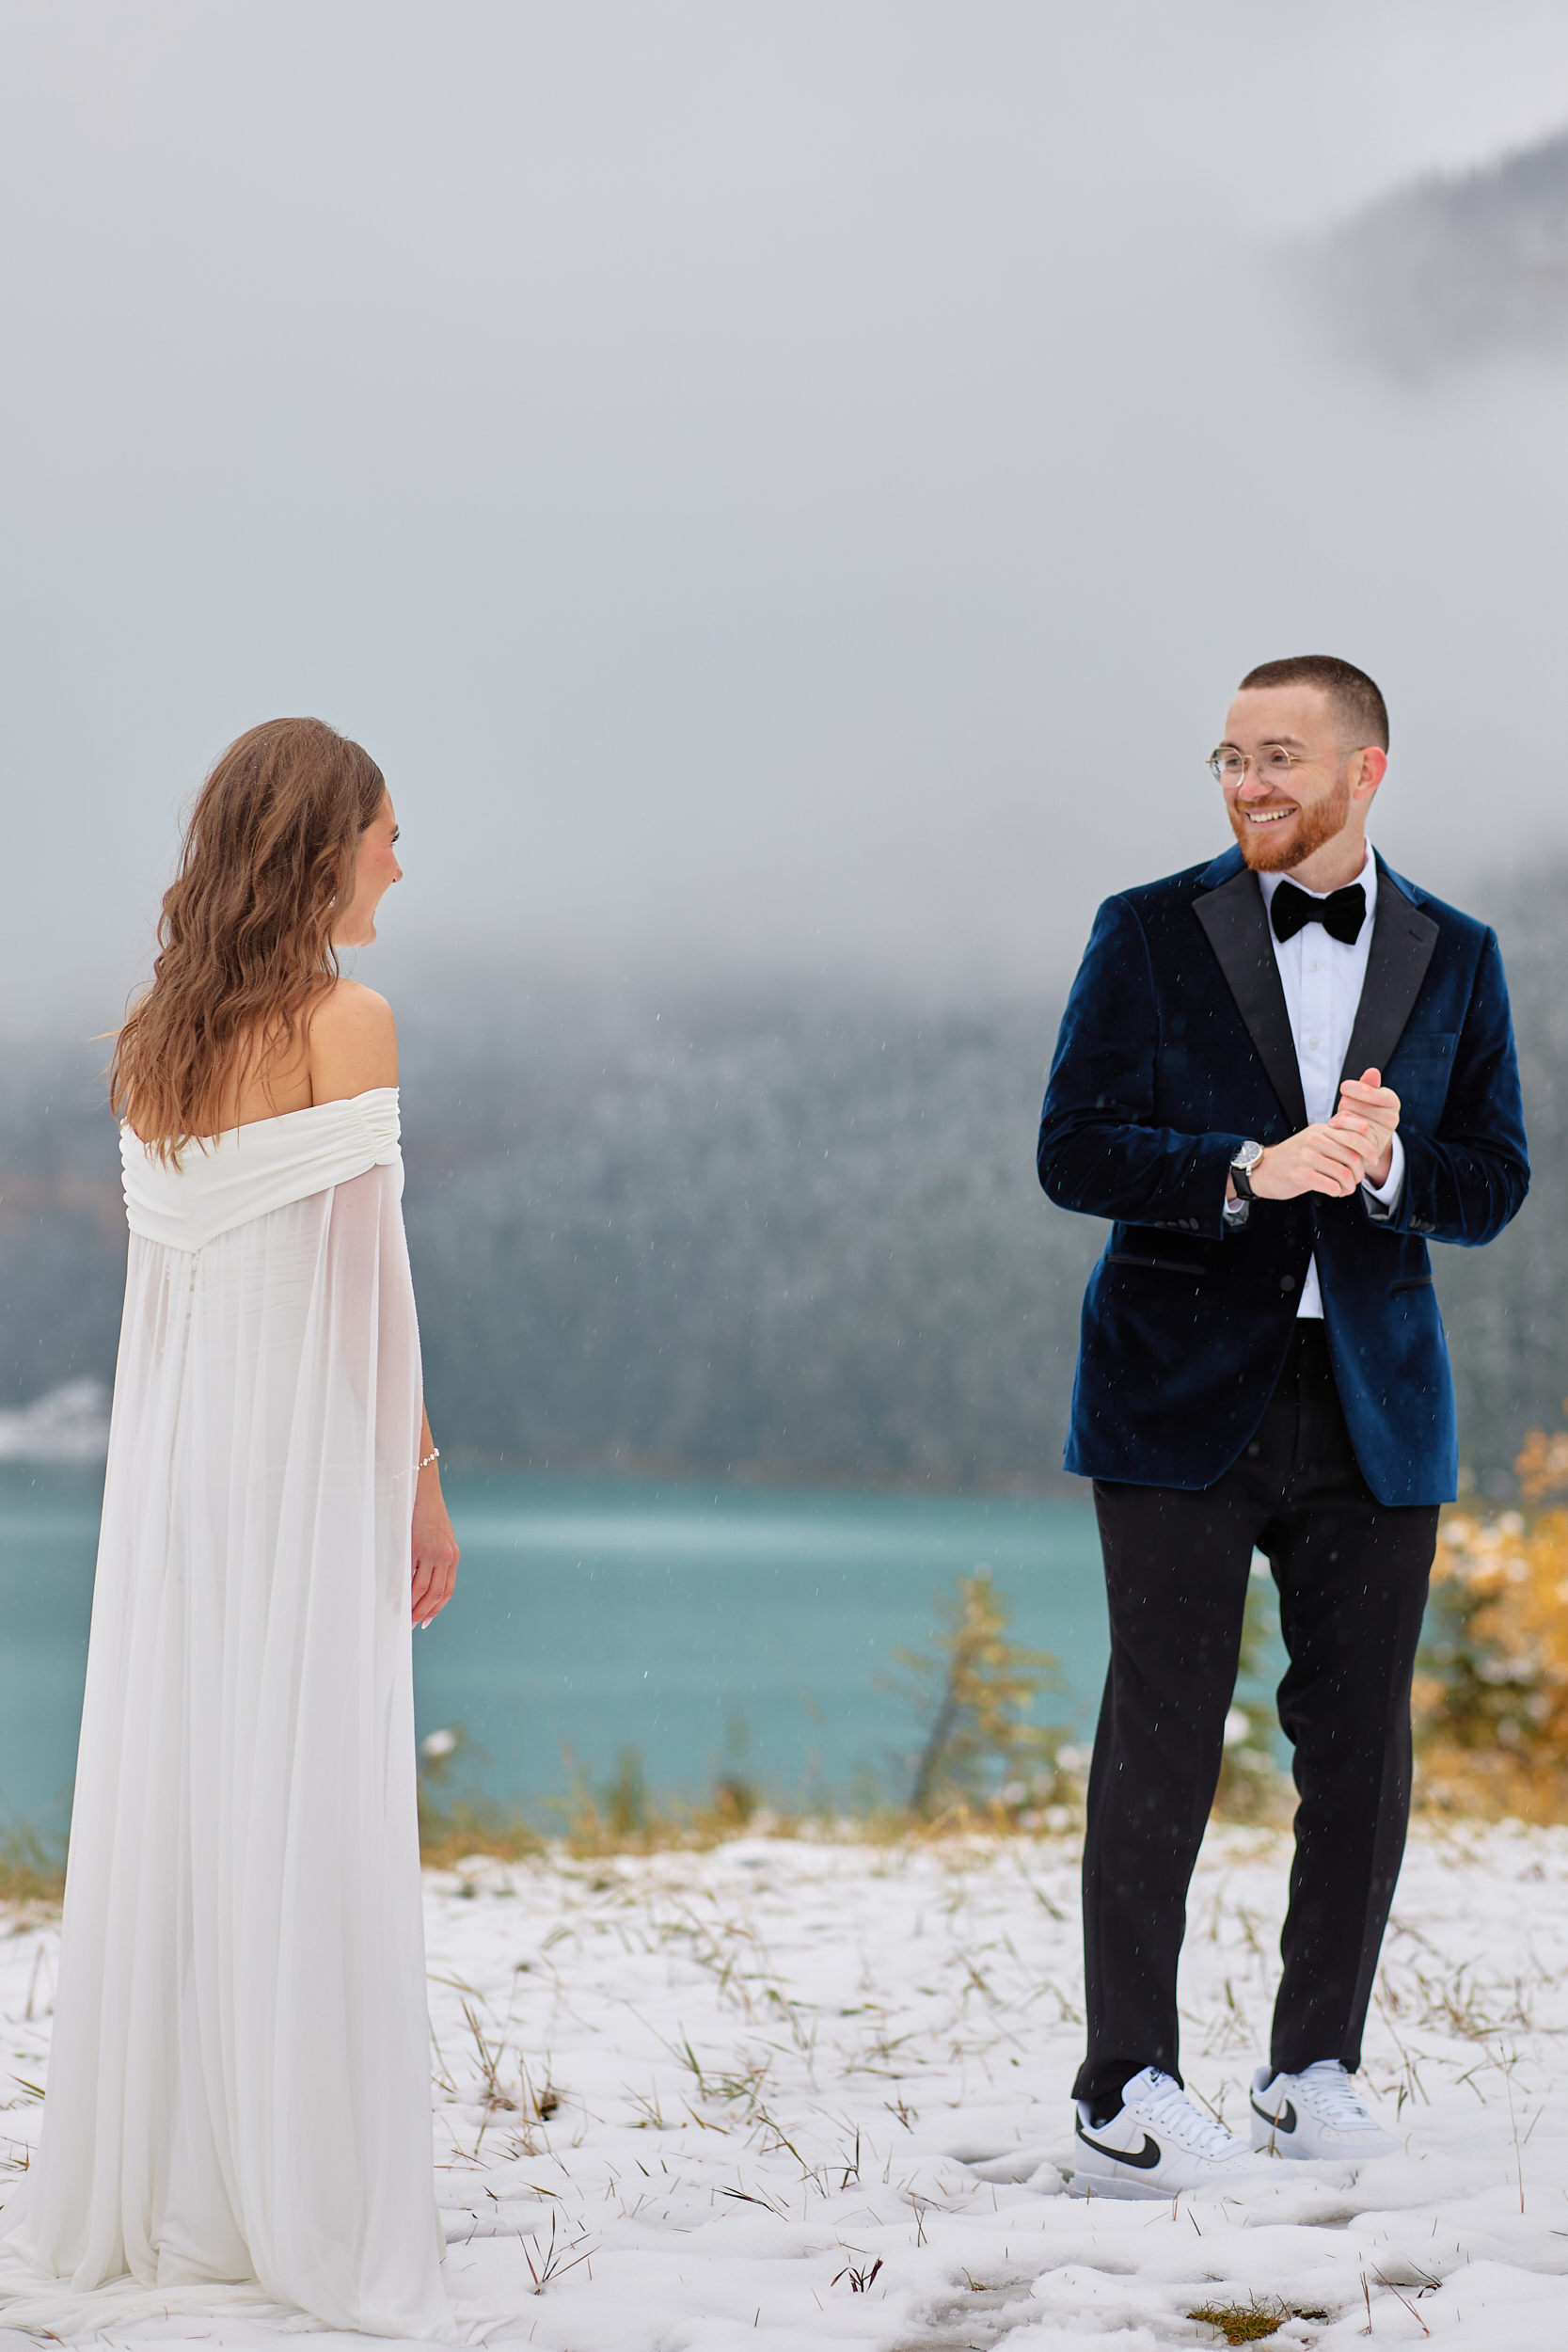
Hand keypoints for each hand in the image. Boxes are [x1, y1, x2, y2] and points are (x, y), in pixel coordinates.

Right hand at [411, 1465, 458, 1626]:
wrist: (422, 1489)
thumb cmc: (426, 1514)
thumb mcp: (438, 1538)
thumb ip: (435, 1558)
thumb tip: (423, 1579)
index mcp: (453, 1556)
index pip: (447, 1591)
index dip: (437, 1609)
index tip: (427, 1621)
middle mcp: (445, 1556)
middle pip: (435, 1594)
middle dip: (422, 1613)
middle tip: (410, 1625)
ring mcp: (430, 1552)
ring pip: (421, 1589)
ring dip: (410, 1606)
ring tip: (400, 1616)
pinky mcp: (414, 1546)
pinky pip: (406, 1575)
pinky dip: (398, 1590)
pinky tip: (392, 1598)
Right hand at [1249, 1120, 1373, 1200]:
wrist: (1263, 1170)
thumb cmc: (1292, 1158)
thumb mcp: (1312, 1140)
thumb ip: (1334, 1140)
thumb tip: (1364, 1150)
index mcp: (1320, 1129)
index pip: (1355, 1133)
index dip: (1370, 1148)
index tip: (1373, 1160)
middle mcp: (1314, 1140)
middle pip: (1353, 1156)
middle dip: (1360, 1173)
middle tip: (1356, 1181)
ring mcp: (1306, 1157)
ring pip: (1344, 1173)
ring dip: (1349, 1186)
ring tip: (1345, 1189)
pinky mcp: (1300, 1175)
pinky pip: (1331, 1186)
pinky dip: (1338, 1192)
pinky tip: (1333, 1192)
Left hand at [1334, 1067, 1399, 1187]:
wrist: (1366, 1146)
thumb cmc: (1361, 1114)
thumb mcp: (1364, 1098)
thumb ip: (1367, 1085)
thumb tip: (1372, 1071)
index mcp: (1391, 1100)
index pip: (1365, 1090)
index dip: (1349, 1088)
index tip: (1343, 1089)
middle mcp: (1391, 1118)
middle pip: (1352, 1103)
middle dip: (1343, 1104)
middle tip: (1342, 1109)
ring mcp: (1381, 1135)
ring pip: (1348, 1119)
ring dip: (1337, 1119)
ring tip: (1336, 1121)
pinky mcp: (1369, 1150)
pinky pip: (1347, 1137)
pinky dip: (1336, 1132)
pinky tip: (1335, 1131)